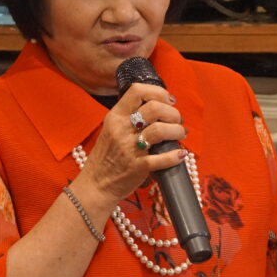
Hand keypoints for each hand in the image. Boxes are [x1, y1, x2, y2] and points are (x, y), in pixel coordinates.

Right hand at [78, 83, 187, 203]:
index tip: (169, 101)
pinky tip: (180, 154)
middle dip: (173, 113)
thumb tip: (159, 107)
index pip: (137, 91)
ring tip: (181, 134)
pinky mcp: (138, 167)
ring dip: (177, 130)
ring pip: (160, 130)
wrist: (95, 185)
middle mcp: (121, 129)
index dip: (158, 92)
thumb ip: (129, 117)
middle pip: (154, 108)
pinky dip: (175, 155)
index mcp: (115, 117)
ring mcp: (129, 149)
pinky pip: (162, 159)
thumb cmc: (106, 157)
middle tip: (177, 121)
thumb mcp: (111, 129)